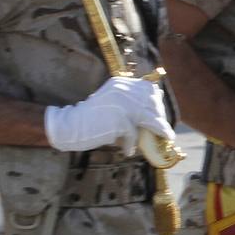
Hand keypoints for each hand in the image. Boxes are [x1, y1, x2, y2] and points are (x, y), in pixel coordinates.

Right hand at [45, 76, 174, 153]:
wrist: (69, 126)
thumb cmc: (92, 118)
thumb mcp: (112, 102)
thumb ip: (131, 100)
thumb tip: (158, 99)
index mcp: (120, 83)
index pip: (148, 89)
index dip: (156, 102)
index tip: (160, 114)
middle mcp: (122, 90)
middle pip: (151, 103)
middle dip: (160, 117)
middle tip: (164, 130)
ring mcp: (121, 105)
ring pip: (149, 118)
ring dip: (158, 130)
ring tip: (164, 138)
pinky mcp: (119, 120)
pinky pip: (133, 134)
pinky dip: (131, 144)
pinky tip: (128, 151)